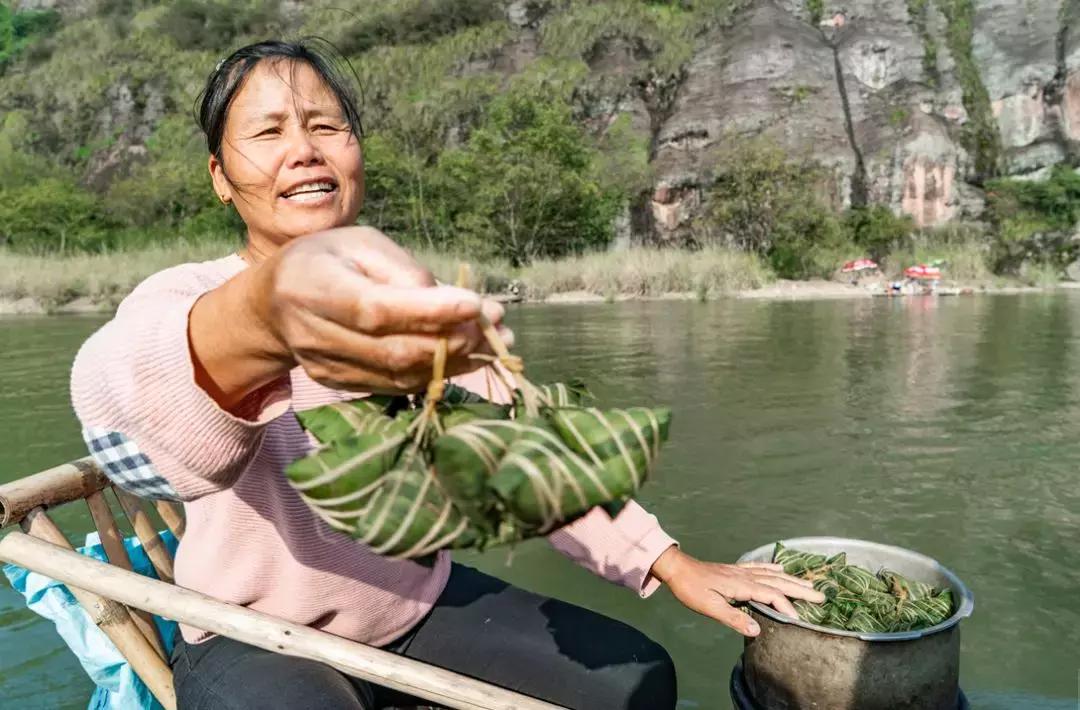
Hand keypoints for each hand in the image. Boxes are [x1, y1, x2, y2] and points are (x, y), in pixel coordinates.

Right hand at [191, 226, 510, 406]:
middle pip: (392, 350)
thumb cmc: (327, 259)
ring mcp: (326, 367)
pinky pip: (396, 384)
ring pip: (400, 374)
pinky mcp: (341, 384)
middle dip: (452, 339)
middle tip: (496, 322)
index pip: (376, 309)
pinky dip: (437, 371)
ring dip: (455, 360)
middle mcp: (314, 334)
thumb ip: (403, 270)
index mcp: (313, 288)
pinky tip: (469, 355)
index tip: (476, 304)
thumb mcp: (362, 243)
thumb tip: (454, 304)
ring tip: (496, 339)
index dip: (428, 312)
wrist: (275, 302)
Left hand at [649, 546, 824, 636]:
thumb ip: (734, 618)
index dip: (787, 608)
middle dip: (800, 589)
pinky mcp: (734, 569)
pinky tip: (780, 568)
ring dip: (792, 579)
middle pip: (778, 582)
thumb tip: (758, 631)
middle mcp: (746, 576)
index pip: (772, 596)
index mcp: (742, 585)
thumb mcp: (710, 607)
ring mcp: (741, 570)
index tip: (799, 620)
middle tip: (821, 596)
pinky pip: (759, 567)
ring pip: (772, 574)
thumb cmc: (691, 590)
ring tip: (809, 584)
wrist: (677, 568)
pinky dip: (773, 568)